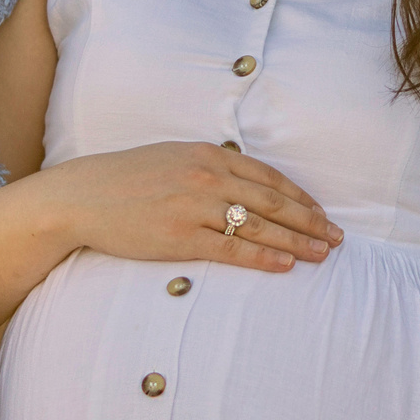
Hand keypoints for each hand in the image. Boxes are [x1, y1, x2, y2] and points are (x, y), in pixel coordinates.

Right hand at [34, 141, 344, 273]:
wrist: (82, 197)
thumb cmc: (125, 179)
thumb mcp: (172, 158)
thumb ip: (208, 167)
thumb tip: (242, 181)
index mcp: (207, 154)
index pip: (268, 177)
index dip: (301, 197)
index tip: (322, 214)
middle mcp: (206, 177)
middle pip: (273, 201)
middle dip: (310, 221)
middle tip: (337, 238)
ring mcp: (194, 207)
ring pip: (259, 225)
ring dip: (297, 241)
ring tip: (322, 254)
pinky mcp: (180, 236)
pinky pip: (232, 248)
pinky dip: (263, 256)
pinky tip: (285, 264)